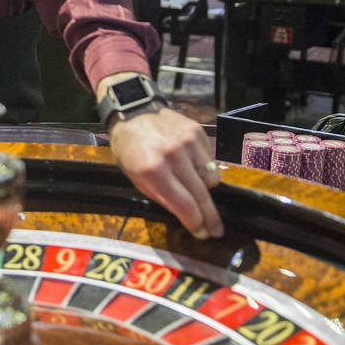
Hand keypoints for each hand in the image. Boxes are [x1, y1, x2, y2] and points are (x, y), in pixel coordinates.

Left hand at [108, 106, 222, 239]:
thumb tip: (185, 216)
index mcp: (152, 170)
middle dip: (210, 217)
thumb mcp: (134, 175)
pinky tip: (191, 165)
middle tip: (215, 230)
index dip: (195, 222)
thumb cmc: (129, 147)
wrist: (133, 111)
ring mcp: (188, 142)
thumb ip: (160, 195)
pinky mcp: (198, 132)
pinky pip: (211, 161)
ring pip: (212, 179)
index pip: (184, 204)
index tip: (201, 232)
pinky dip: (205, 169)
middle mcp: (173, 155)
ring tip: (194, 188)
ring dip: (205, 189)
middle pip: (201, 196)